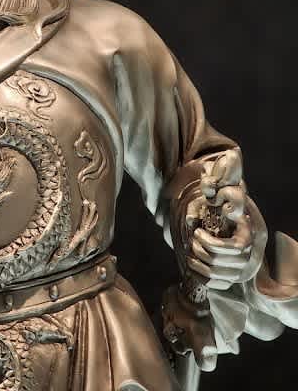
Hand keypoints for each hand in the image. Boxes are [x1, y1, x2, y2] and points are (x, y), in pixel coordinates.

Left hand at [184, 152, 260, 289]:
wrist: (231, 220)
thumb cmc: (225, 200)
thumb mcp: (224, 187)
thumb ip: (225, 175)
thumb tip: (229, 154)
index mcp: (249, 232)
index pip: (237, 247)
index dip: (214, 244)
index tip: (198, 233)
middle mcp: (249, 252)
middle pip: (224, 263)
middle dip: (204, 252)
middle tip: (192, 241)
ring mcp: (242, 266)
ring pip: (221, 275)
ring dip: (201, 265)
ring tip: (190, 251)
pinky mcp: (232, 276)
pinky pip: (218, 285)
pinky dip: (203, 277)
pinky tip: (192, 264)